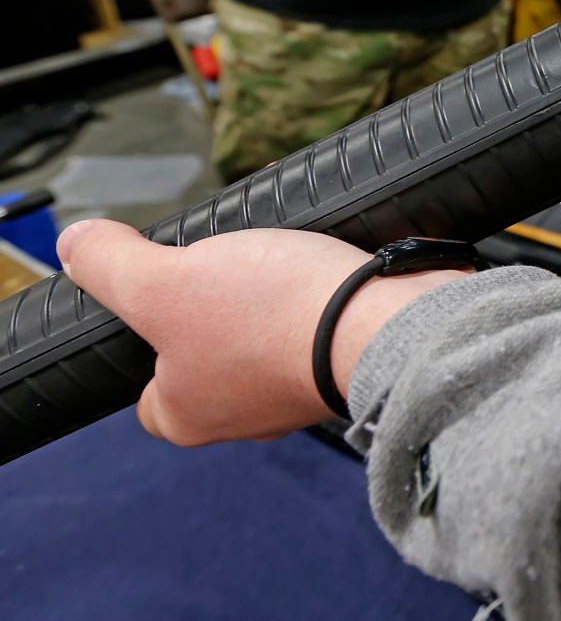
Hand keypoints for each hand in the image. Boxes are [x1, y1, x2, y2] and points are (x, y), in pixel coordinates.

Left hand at [56, 221, 467, 445]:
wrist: (385, 323)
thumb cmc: (272, 318)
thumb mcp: (162, 282)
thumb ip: (110, 265)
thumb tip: (78, 244)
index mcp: (190, 414)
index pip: (149, 392)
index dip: (147, 343)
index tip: (162, 301)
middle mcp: (246, 414)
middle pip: (210, 353)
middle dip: (217, 304)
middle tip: (223, 265)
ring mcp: (303, 389)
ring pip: (269, 335)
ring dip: (272, 292)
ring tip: (277, 256)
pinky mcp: (352, 361)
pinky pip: (321, 323)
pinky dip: (319, 292)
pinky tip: (321, 264)